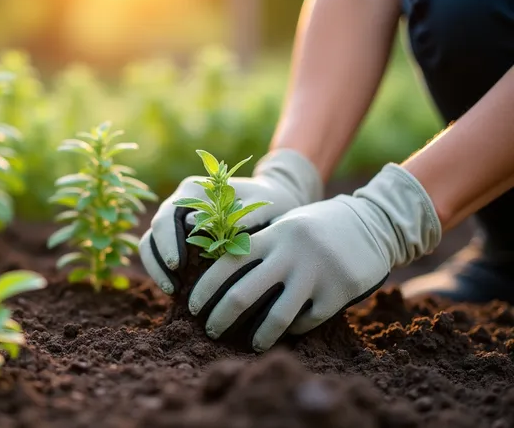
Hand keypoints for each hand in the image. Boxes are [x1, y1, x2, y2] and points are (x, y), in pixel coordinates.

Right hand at [139, 149, 322, 293]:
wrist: (275, 202)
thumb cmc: (270, 203)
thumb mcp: (260, 206)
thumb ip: (235, 215)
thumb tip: (197, 228)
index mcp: (193, 190)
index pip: (169, 215)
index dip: (168, 241)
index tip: (179, 266)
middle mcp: (180, 201)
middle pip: (155, 229)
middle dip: (160, 259)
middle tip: (173, 286)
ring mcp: (177, 219)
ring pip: (151, 242)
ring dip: (157, 267)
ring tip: (173, 291)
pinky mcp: (179, 236)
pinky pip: (160, 252)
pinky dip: (162, 270)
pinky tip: (176, 289)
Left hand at [189, 164, 441, 350]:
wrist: (372, 221)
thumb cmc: (317, 227)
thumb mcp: (284, 225)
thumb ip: (257, 244)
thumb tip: (216, 273)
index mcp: (271, 236)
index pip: (226, 264)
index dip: (205, 289)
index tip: (192, 307)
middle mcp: (289, 255)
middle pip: (243, 293)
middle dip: (221, 317)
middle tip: (210, 331)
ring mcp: (314, 274)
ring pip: (276, 316)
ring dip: (258, 336)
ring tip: (251, 345)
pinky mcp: (338, 292)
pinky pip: (307, 321)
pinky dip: (294, 329)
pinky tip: (288, 331)